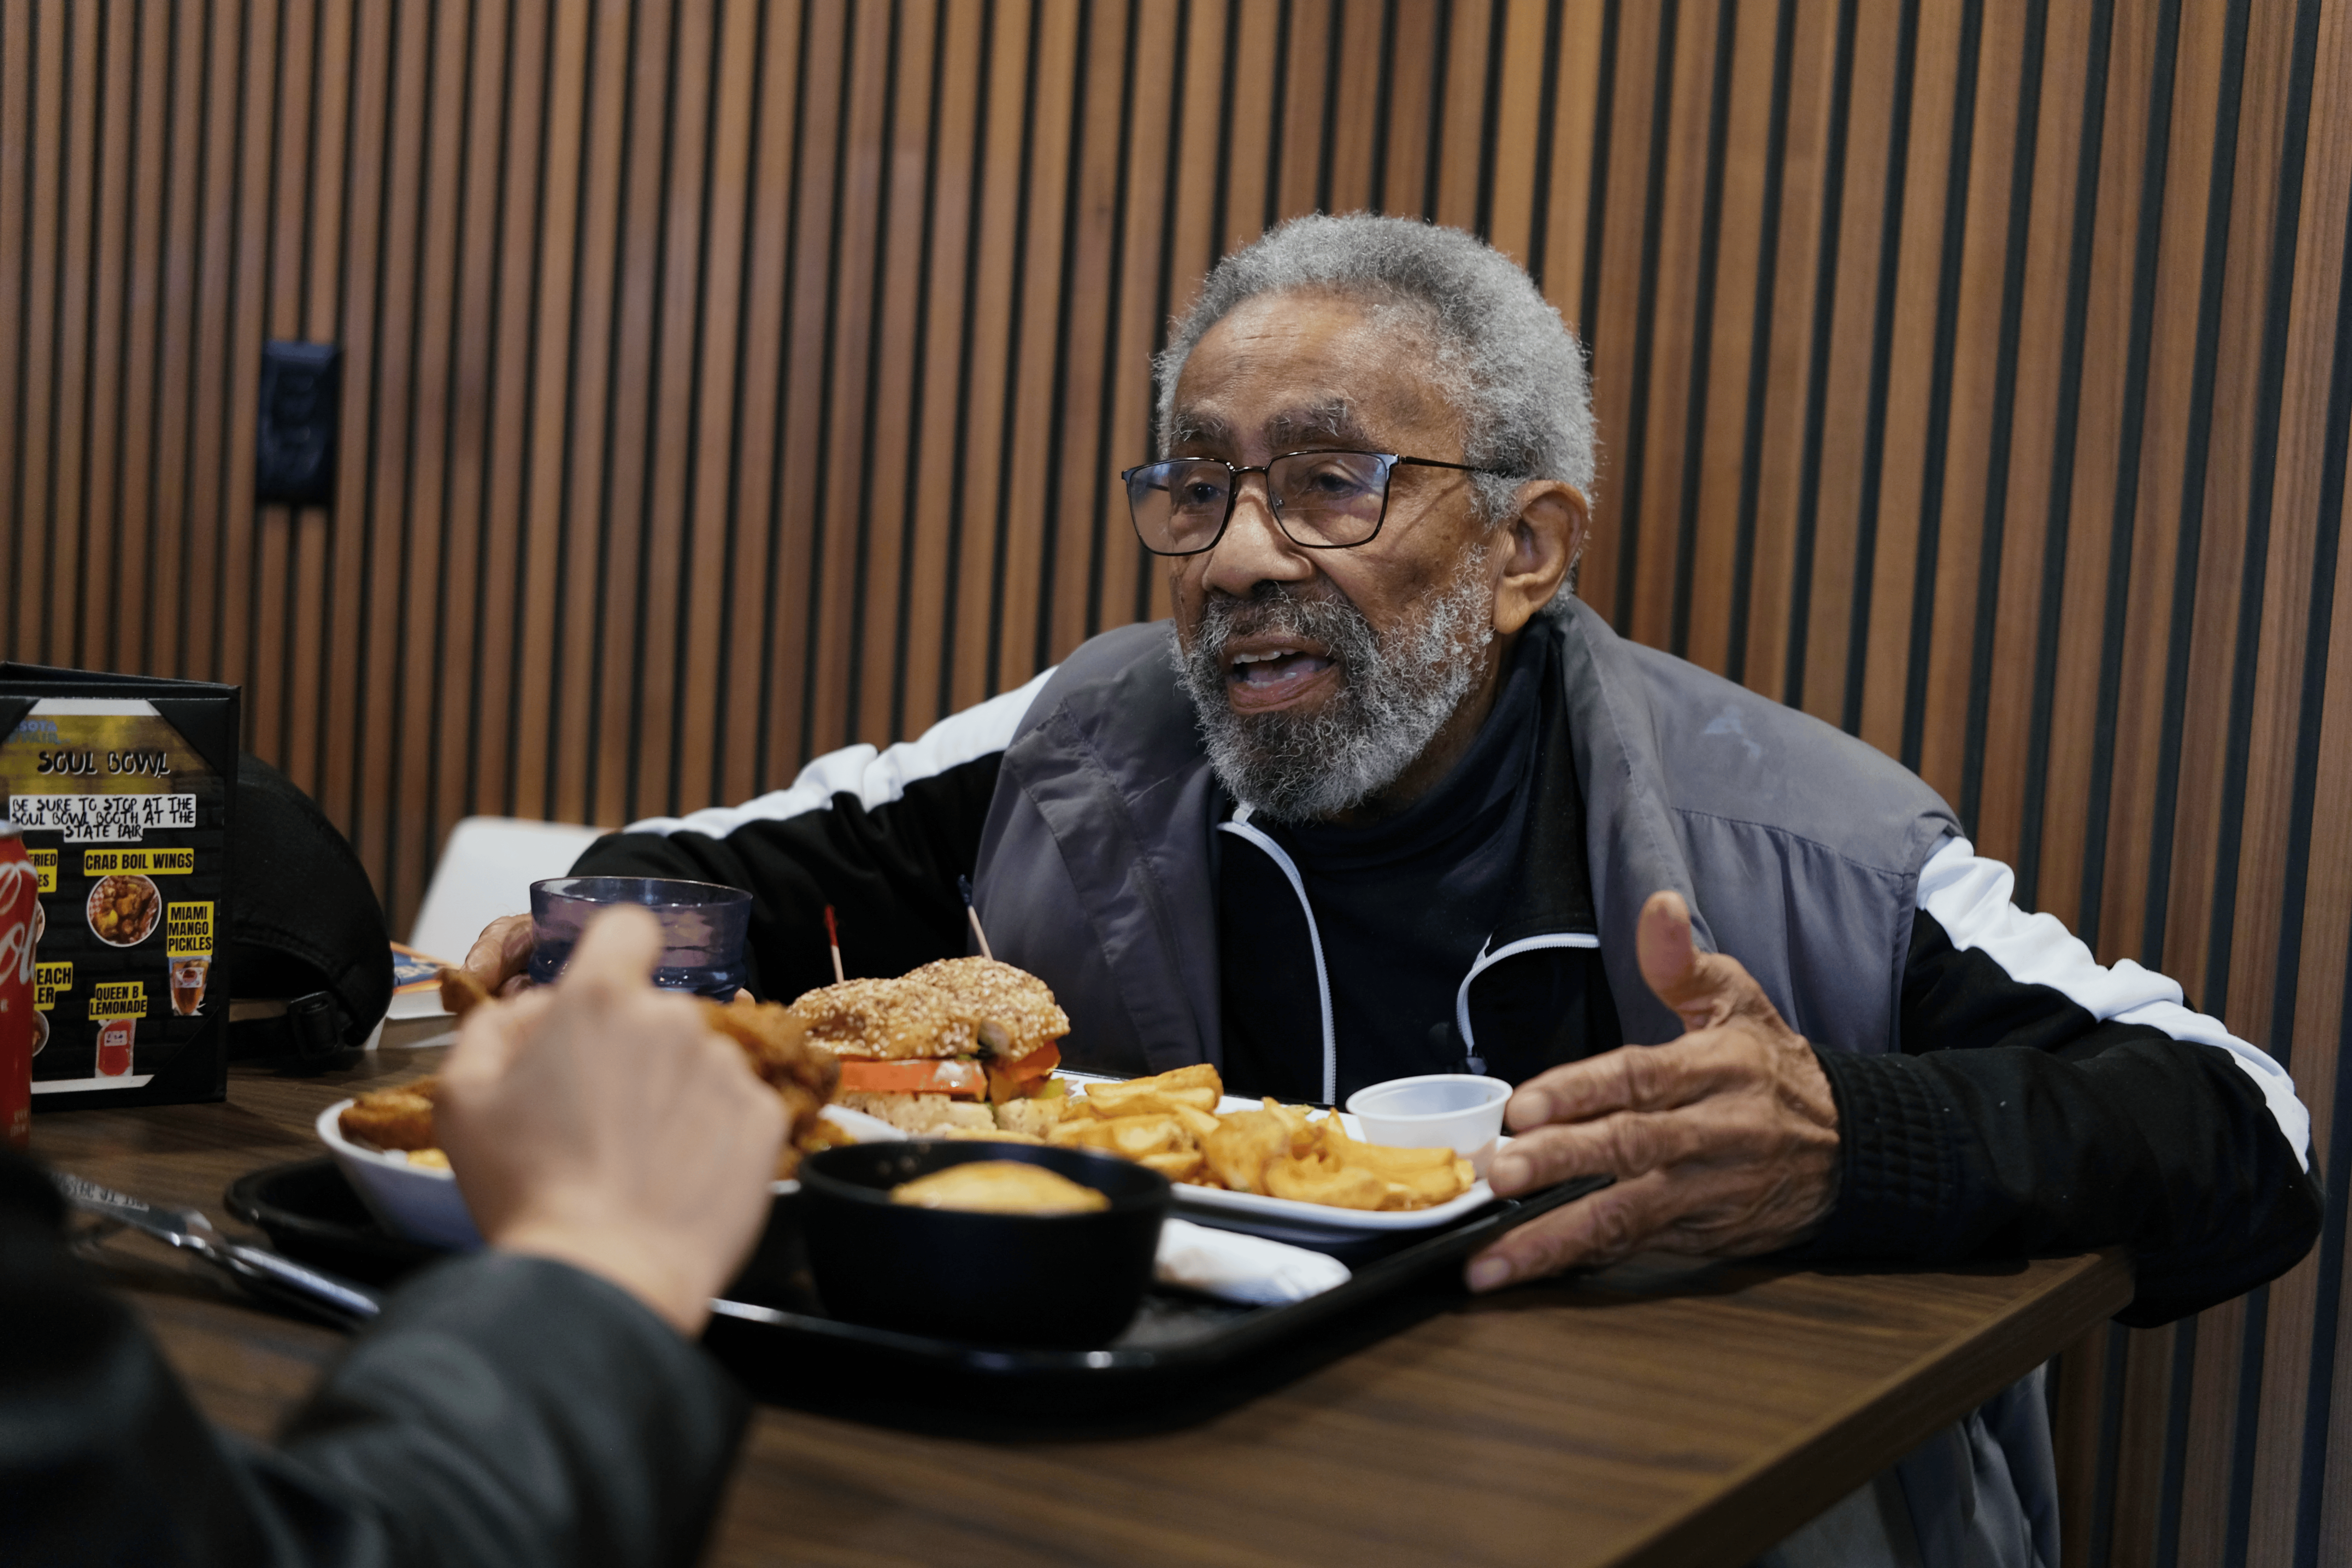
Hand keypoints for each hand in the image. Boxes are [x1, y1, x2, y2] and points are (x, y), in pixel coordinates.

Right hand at [435, 906, 786, 1333]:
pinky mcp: (765, 1120)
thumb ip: (496, 1026)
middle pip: (657, 1012)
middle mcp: (675, 1019)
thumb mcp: (464, 1097)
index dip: (615, 954)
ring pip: (698, 1061)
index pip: (628, 927)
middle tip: (597, 1116)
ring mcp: (727, 1069)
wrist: (602, 1277)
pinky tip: (675, 1176)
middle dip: (632, 1048)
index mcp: (601, 1000)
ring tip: (636, 1158)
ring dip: (673, 1094)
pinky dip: (711, 1134)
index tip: (604, 996)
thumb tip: (539, 1006)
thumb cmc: (526, 1189)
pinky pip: (736, 1107)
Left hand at [1464, 890, 1838, 1291]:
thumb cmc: (1774, 1067)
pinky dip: (1584, 1263)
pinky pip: (1638, 1250)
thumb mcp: (1740, 1002)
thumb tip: (1658, 904)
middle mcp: (1715, 1133)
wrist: (1854, 1147)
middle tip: (1499, 1175)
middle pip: (1631, 1148)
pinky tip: (1531, 1271)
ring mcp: (1710, 1192)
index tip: (1523, 1107)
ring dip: (1556, 1240)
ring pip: (1628, 1216)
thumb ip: (1683, 962)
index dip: (1581, 1091)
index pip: (1640, 1076)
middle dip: (1561, 1163)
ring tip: (1492, 1261)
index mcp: (1717, 1068)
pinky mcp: (1706, 1236)